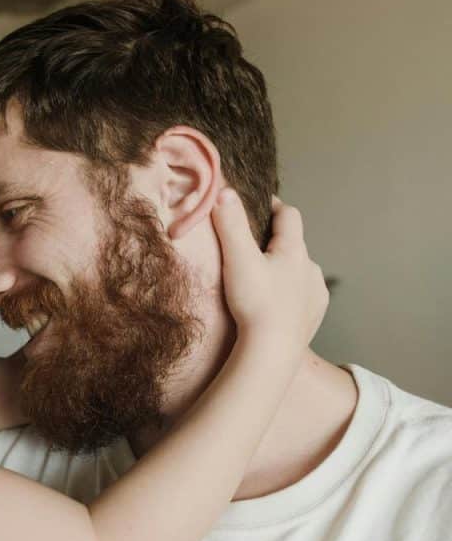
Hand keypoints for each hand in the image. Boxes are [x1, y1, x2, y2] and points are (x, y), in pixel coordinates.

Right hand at [211, 188, 327, 345]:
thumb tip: (225, 190)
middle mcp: (310, 267)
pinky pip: (305, 294)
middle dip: (276, 241)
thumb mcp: (237, 259)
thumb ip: (230, 223)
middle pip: (295, 244)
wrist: (273, 350)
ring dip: (285, 269)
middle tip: (251, 247)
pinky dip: (291, 292)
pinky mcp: (315, 314)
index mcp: (293, 250)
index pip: (289, 215)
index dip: (274, 206)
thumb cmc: (255, 303)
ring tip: (262, 278)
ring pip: (301, 270)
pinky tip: (277, 302)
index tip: (259, 204)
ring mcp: (316, 292)